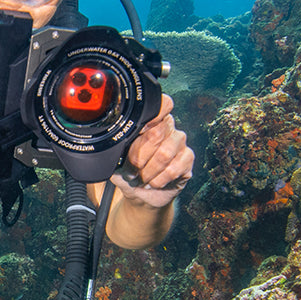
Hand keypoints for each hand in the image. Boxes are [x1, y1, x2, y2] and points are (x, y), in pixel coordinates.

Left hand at [111, 94, 193, 208]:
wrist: (140, 194)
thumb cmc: (128, 172)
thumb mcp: (115, 159)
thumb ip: (116, 147)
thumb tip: (113, 143)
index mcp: (151, 120)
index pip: (162, 105)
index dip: (152, 116)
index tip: (139, 130)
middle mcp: (168, 128)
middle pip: (157, 133)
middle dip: (139, 157)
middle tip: (131, 170)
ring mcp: (180, 143)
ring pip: (165, 153)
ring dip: (147, 171)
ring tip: (141, 179)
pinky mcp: (187, 160)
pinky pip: (173, 169)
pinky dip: (158, 180)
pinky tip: (153, 183)